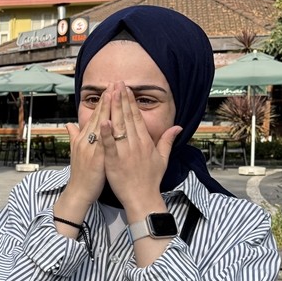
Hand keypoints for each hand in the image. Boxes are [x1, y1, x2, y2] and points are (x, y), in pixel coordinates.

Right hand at [62, 86, 111, 206]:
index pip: (95, 116)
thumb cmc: (81, 174)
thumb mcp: (76, 152)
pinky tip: (111, 122)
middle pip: (98, 116)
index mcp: (83, 138)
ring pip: (100, 125)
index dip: (103, 102)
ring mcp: (90, 149)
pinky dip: (106, 132)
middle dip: (107, 100)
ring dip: (108, 110)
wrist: (78, 192)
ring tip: (115, 95)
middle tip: (114, 84)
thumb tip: (69, 124)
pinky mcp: (96, 159)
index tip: (110, 88)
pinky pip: (102, 143)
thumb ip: (74, 136)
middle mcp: (86, 141)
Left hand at [101, 82, 180, 209]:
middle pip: (127, 117)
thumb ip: (168, 141)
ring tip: (109, 93)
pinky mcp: (114, 161)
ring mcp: (125, 152)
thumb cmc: (151, 179)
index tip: (126, 89)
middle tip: (116, 82)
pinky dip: (106, 132)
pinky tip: (102, 120)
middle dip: (121, 98)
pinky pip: (109, 144)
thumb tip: (178, 127)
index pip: (137, 117)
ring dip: (113, 109)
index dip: (131, 102)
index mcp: (146, 142)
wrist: (143, 197)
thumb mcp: (163, 158)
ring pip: (118, 126)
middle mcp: (136, 144)